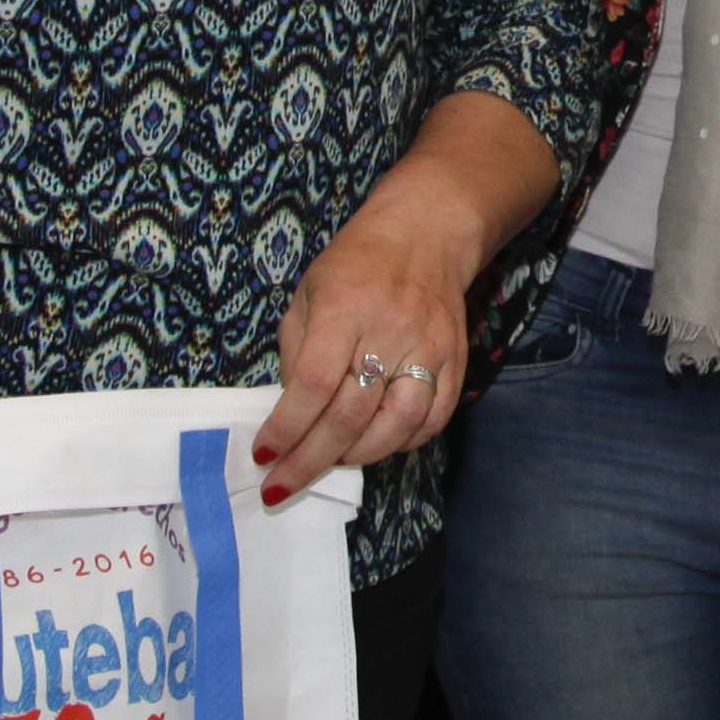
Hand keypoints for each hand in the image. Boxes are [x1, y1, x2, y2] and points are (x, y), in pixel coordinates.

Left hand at [254, 207, 476, 500]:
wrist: (425, 235)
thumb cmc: (355, 264)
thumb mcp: (307, 294)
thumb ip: (295, 352)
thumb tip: (290, 414)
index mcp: (344, 309)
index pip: (314, 384)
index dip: (287, 427)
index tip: (263, 455)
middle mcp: (390, 331)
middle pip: (352, 414)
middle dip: (312, 459)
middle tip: (283, 484)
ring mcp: (429, 348)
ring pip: (398, 425)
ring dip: (359, 457)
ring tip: (332, 462)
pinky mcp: (456, 361)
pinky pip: (432, 420)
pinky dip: (402, 445)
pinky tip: (376, 446)